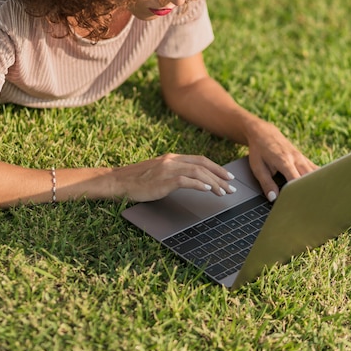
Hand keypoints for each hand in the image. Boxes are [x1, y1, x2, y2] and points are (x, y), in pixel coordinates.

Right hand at [112, 153, 236, 201]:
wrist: (118, 181)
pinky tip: (208, 190)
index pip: (200, 160)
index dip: (216, 168)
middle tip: (232, 186)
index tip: (228, 177)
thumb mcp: (158, 171)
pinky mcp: (163, 180)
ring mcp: (167, 169)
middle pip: (203, 165)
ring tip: (223, 192)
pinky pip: (186, 180)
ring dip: (213, 182)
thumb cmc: (137, 180)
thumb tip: (191, 180)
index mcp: (172, 158)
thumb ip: (173, 172)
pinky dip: (199, 184)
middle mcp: (172, 160)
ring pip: (198, 172)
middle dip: (220, 176)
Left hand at [246, 118, 316, 201]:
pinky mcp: (304, 158)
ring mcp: (302, 158)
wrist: (263, 133)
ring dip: (318, 186)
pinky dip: (319, 179)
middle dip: (312, 192)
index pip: (296, 180)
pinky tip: (322, 189)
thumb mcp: (258, 167)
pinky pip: (315, 170)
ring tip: (321, 200)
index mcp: (284, 161)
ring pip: (316, 174)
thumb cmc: (259, 151)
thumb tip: (273, 199)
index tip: (300, 204)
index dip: (298, 193)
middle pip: (310, 178)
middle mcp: (296, 159)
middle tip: (314, 206)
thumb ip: (266, 183)